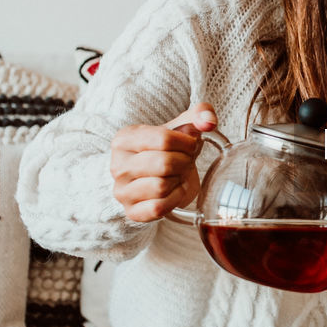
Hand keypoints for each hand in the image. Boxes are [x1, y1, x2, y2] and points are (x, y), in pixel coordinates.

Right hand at [110, 103, 216, 222]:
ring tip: (177, 175)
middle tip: (185, 161)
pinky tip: (174, 191)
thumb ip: (200, 113)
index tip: (189, 145)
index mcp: (124, 140)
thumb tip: (208, 122)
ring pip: (161, 187)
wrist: (161, 175)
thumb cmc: (170, 148)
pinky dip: (174, 199)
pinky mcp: (132, 212)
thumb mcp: (184, 125)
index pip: (163, 139)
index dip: (186, 143)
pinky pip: (158, 208)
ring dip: (178, 181)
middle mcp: (117, 166)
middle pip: (164, 164)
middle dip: (184, 162)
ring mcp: (122, 191)